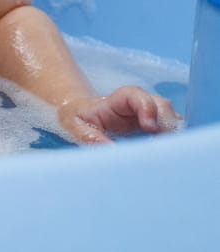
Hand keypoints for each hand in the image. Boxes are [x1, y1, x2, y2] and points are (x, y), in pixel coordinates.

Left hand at [57, 85, 180, 143]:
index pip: (135, 95)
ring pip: (170, 117)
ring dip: (174, 134)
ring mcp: (147, 115)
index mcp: (115, 102)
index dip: (146, 106)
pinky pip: (172, 129)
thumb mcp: (75, 128)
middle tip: (164, 148)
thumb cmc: (77, 121)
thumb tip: (110, 151)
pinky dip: (176, 140)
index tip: (149, 127)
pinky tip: (171, 156)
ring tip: (169, 154)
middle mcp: (135, 106)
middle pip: (160, 105)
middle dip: (166, 123)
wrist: (79, 115)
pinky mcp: (154, 127)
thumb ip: (90, 138)